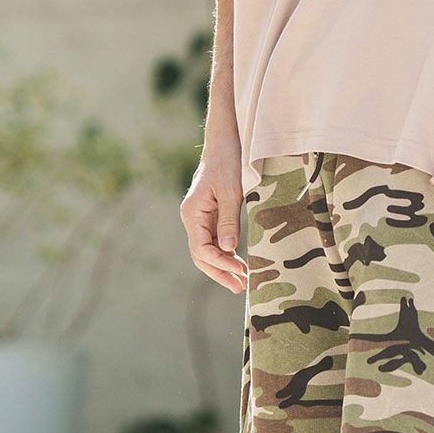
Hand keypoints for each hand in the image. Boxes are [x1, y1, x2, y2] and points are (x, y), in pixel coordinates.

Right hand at [181, 137, 249, 292]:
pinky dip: (226, 255)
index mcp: (192, 214)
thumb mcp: (230, 192)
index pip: (201, 249)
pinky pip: (215, 242)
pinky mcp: (210, 218)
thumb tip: (228, 249)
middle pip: (201, 255)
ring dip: (223, 267)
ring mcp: (200, 220)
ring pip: (208, 252)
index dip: (220, 263)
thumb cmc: (225, 164)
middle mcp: (192, 220)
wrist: (223, 145)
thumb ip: (228, 221)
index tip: (239, 271)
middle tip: (240, 287)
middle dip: (220, 272)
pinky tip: (238, 265)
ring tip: (242, 282)